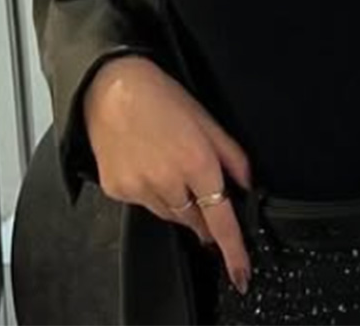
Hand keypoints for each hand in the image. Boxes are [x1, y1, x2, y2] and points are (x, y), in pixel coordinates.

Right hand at [84, 55, 253, 294]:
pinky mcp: (118, 191)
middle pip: (195, 220)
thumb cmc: (161, 97)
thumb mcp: (207, 120)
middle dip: (203, 214)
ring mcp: (140, 189)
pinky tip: (148, 166)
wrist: (112, 88)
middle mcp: (168, 181)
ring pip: (169, 215)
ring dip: (178, 203)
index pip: (221, 219)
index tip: (241, 272)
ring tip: (169, 165)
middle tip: (199, 188)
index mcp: (197, 161)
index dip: (234, 250)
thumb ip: (232, 155)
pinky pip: (143, 205)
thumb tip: (247, 184)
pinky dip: (151, 193)